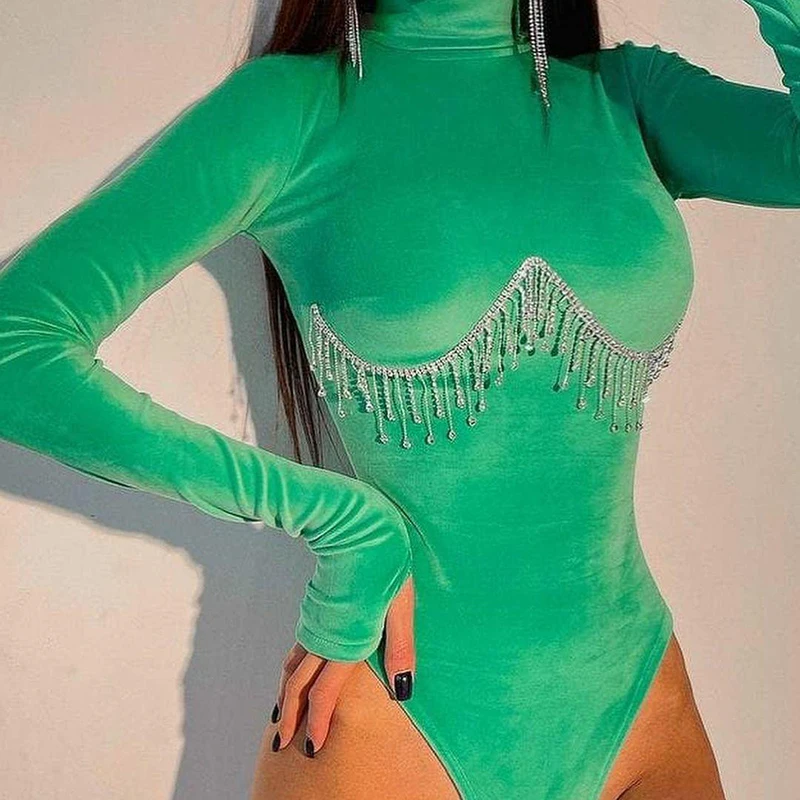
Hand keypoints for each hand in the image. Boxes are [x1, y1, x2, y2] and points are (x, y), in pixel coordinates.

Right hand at [270, 574, 415, 756]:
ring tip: (281, 716)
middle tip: (282, 743)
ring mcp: (315, 621)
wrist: (353, 523)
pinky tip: (292, 671)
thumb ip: (400, 647)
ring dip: (286, 694)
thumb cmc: (382, 561)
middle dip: (291, 716)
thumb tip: (403, 689)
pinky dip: (290, 668)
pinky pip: (296, 647)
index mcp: (348, 641)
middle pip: (300, 684)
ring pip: (293, 666)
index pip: (326, 692)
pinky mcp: (314, 608)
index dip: (318, 722)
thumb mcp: (400, 604)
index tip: (312, 748)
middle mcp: (324, 636)